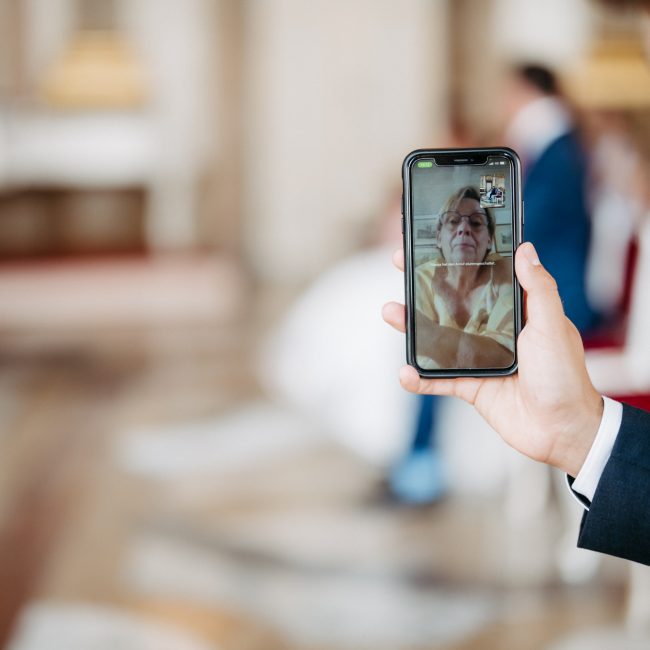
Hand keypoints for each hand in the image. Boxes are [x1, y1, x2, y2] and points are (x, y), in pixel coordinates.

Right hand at [382, 242, 602, 476]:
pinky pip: (438, 380)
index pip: (480, 279)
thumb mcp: (553, 325)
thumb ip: (539, 289)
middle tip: (399, 266)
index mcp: (514, 312)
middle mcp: (493, 331)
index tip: (435, 246)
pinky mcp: (470, 386)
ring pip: (437, 339)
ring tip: (391, 312)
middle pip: (451, 305)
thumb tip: (526, 248)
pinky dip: (420, 379)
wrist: (562, 429)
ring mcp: (479, 359)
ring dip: (411, 327)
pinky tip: (406, 372)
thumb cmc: (565, 375)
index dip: (457, 262)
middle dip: (423, 287)